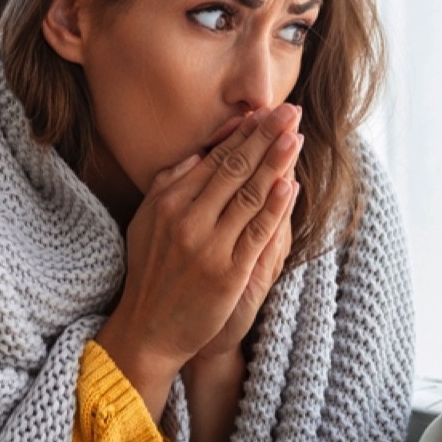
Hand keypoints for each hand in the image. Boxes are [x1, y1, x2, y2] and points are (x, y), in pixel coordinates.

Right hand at [95, 103, 302, 410]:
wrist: (149, 329)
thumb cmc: (150, 272)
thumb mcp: (146, 222)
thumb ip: (169, 185)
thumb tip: (198, 153)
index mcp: (168, 202)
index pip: (213, 159)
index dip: (243, 134)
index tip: (265, 113)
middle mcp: (187, 220)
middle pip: (234, 169)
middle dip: (265, 137)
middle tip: (289, 111)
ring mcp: (209, 247)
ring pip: (249, 196)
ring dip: (276, 163)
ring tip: (295, 137)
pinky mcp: (228, 274)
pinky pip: (257, 233)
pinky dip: (275, 208)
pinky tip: (290, 185)